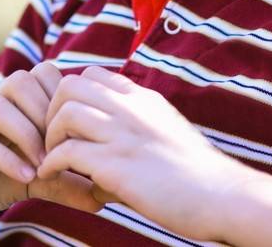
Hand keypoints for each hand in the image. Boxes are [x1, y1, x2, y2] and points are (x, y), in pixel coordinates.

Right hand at [0, 61, 104, 225]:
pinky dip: (6, 158)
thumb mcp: (40, 182)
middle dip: (46, 114)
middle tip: (60, 149)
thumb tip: (105, 196)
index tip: (76, 131)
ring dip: (26, 134)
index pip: (44, 73)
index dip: (63, 98)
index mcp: (15, 102)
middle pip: (22, 80)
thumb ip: (68, 184)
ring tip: (42, 165)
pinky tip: (26, 177)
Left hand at [35, 65, 246, 241]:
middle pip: (70, 86)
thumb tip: (108, 160)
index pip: (93, 75)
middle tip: (54, 138)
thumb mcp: (168, 134)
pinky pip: (66, 153)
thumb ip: (138, 132)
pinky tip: (53, 176)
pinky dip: (51, 164)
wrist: (222, 196)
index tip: (70, 123)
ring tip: (51, 158)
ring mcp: (123, 135)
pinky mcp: (116, 166)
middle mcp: (131, 110)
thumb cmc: (198, 175)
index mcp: (144, 99)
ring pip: (65, 113)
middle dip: (52, 110)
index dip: (73, 96)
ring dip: (49, 136)